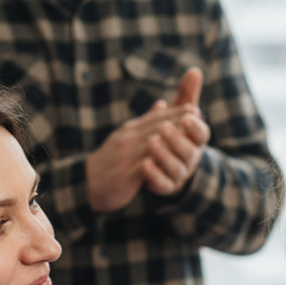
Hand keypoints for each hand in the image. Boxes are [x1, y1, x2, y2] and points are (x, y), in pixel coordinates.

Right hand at [85, 98, 202, 211]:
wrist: (88, 181)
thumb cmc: (112, 160)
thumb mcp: (127, 138)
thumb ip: (146, 122)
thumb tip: (163, 103)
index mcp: (130, 130)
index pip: (155, 117)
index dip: (175, 112)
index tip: (194, 108)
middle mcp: (127, 139)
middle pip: (155, 127)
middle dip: (177, 121)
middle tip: (197, 116)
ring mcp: (125, 156)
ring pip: (150, 144)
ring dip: (170, 139)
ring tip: (189, 136)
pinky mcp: (124, 174)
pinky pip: (143, 167)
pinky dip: (157, 162)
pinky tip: (171, 161)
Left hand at [142, 67, 210, 197]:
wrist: (165, 169)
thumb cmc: (175, 137)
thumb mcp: (180, 116)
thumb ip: (187, 96)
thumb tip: (194, 70)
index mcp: (194, 141)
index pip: (202, 134)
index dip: (196, 126)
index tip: (186, 116)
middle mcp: (190, 158)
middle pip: (189, 151)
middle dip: (177, 139)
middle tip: (163, 127)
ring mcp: (179, 174)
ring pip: (177, 168)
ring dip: (165, 156)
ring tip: (151, 142)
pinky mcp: (166, 187)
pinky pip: (164, 185)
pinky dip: (155, 176)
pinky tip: (144, 165)